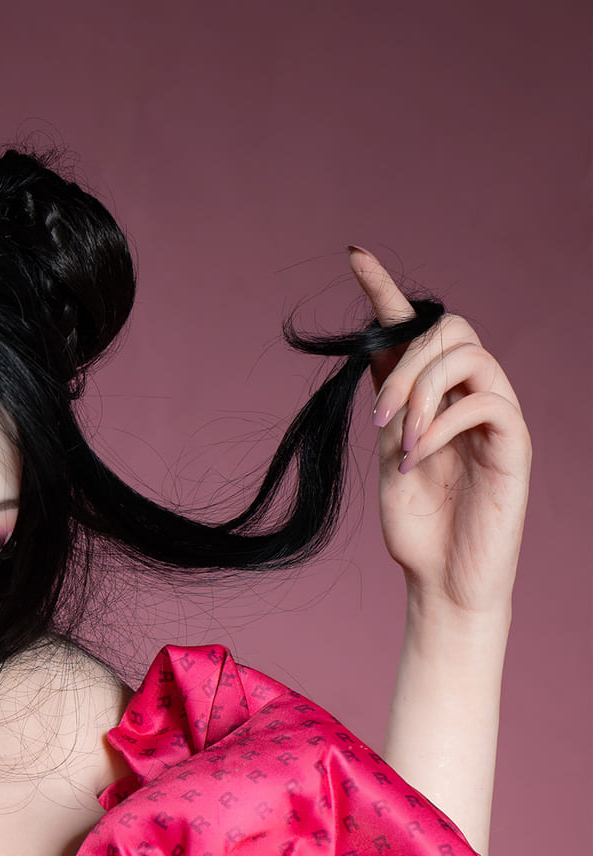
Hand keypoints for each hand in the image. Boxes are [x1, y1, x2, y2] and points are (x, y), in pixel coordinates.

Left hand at [348, 246, 530, 617]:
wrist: (442, 584)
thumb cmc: (418, 530)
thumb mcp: (388, 458)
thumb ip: (389, 405)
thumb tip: (376, 351)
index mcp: (430, 397)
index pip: (412, 330)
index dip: (385, 292)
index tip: (356, 257)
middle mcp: (466, 397)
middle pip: (449, 329)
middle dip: (408, 361)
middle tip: (380, 417)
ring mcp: (494, 417)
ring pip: (470, 355)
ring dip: (424, 391)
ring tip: (404, 441)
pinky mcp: (514, 444)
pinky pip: (485, 401)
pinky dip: (443, 422)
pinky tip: (421, 456)